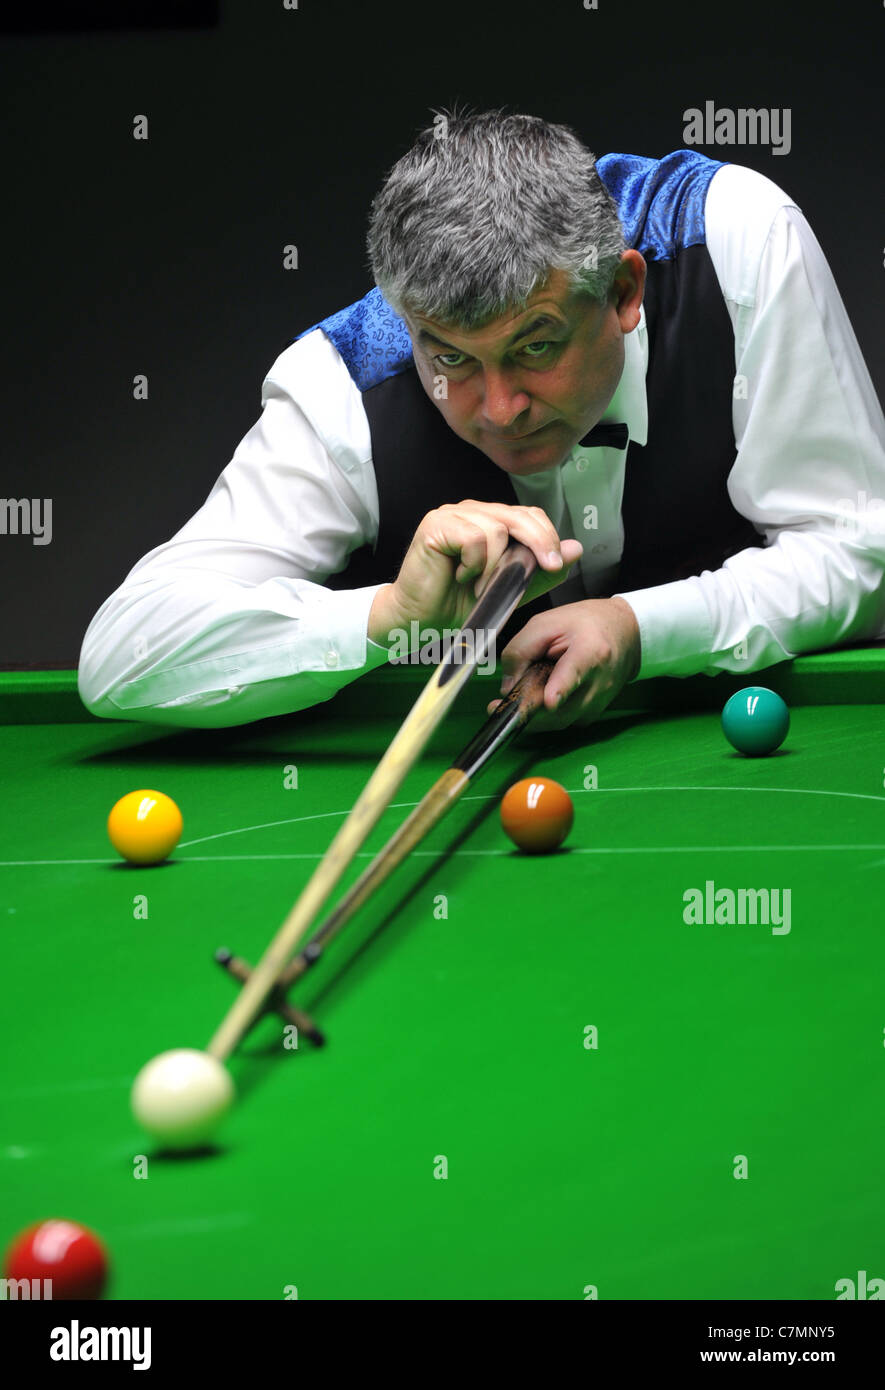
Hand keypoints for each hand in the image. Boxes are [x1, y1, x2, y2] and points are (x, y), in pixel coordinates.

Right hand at [368, 500, 582, 644]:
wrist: (420, 621)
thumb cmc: (458, 605)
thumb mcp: (510, 591)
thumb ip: (540, 572)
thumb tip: (575, 549)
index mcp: (489, 521)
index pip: (528, 515)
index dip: (546, 535)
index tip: (556, 563)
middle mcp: (471, 512)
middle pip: (518, 515)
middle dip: (538, 541)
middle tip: (545, 566)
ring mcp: (452, 515)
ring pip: (497, 528)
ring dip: (495, 565)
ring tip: (480, 585)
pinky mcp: (435, 524)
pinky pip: (474, 537)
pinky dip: (475, 563)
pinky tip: (462, 576)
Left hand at [489, 597, 640, 728]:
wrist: (624, 632)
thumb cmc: (586, 624)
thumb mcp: (545, 623)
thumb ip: (521, 651)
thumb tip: (508, 687)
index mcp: (591, 651)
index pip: (575, 672)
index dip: (561, 688)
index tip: (550, 700)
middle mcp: (600, 681)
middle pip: (562, 709)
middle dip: (528, 712)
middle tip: (497, 706)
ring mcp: (599, 701)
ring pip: (559, 722)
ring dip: (533, 717)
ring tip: (516, 699)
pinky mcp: (594, 713)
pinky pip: (564, 722)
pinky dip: (546, 717)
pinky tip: (538, 700)